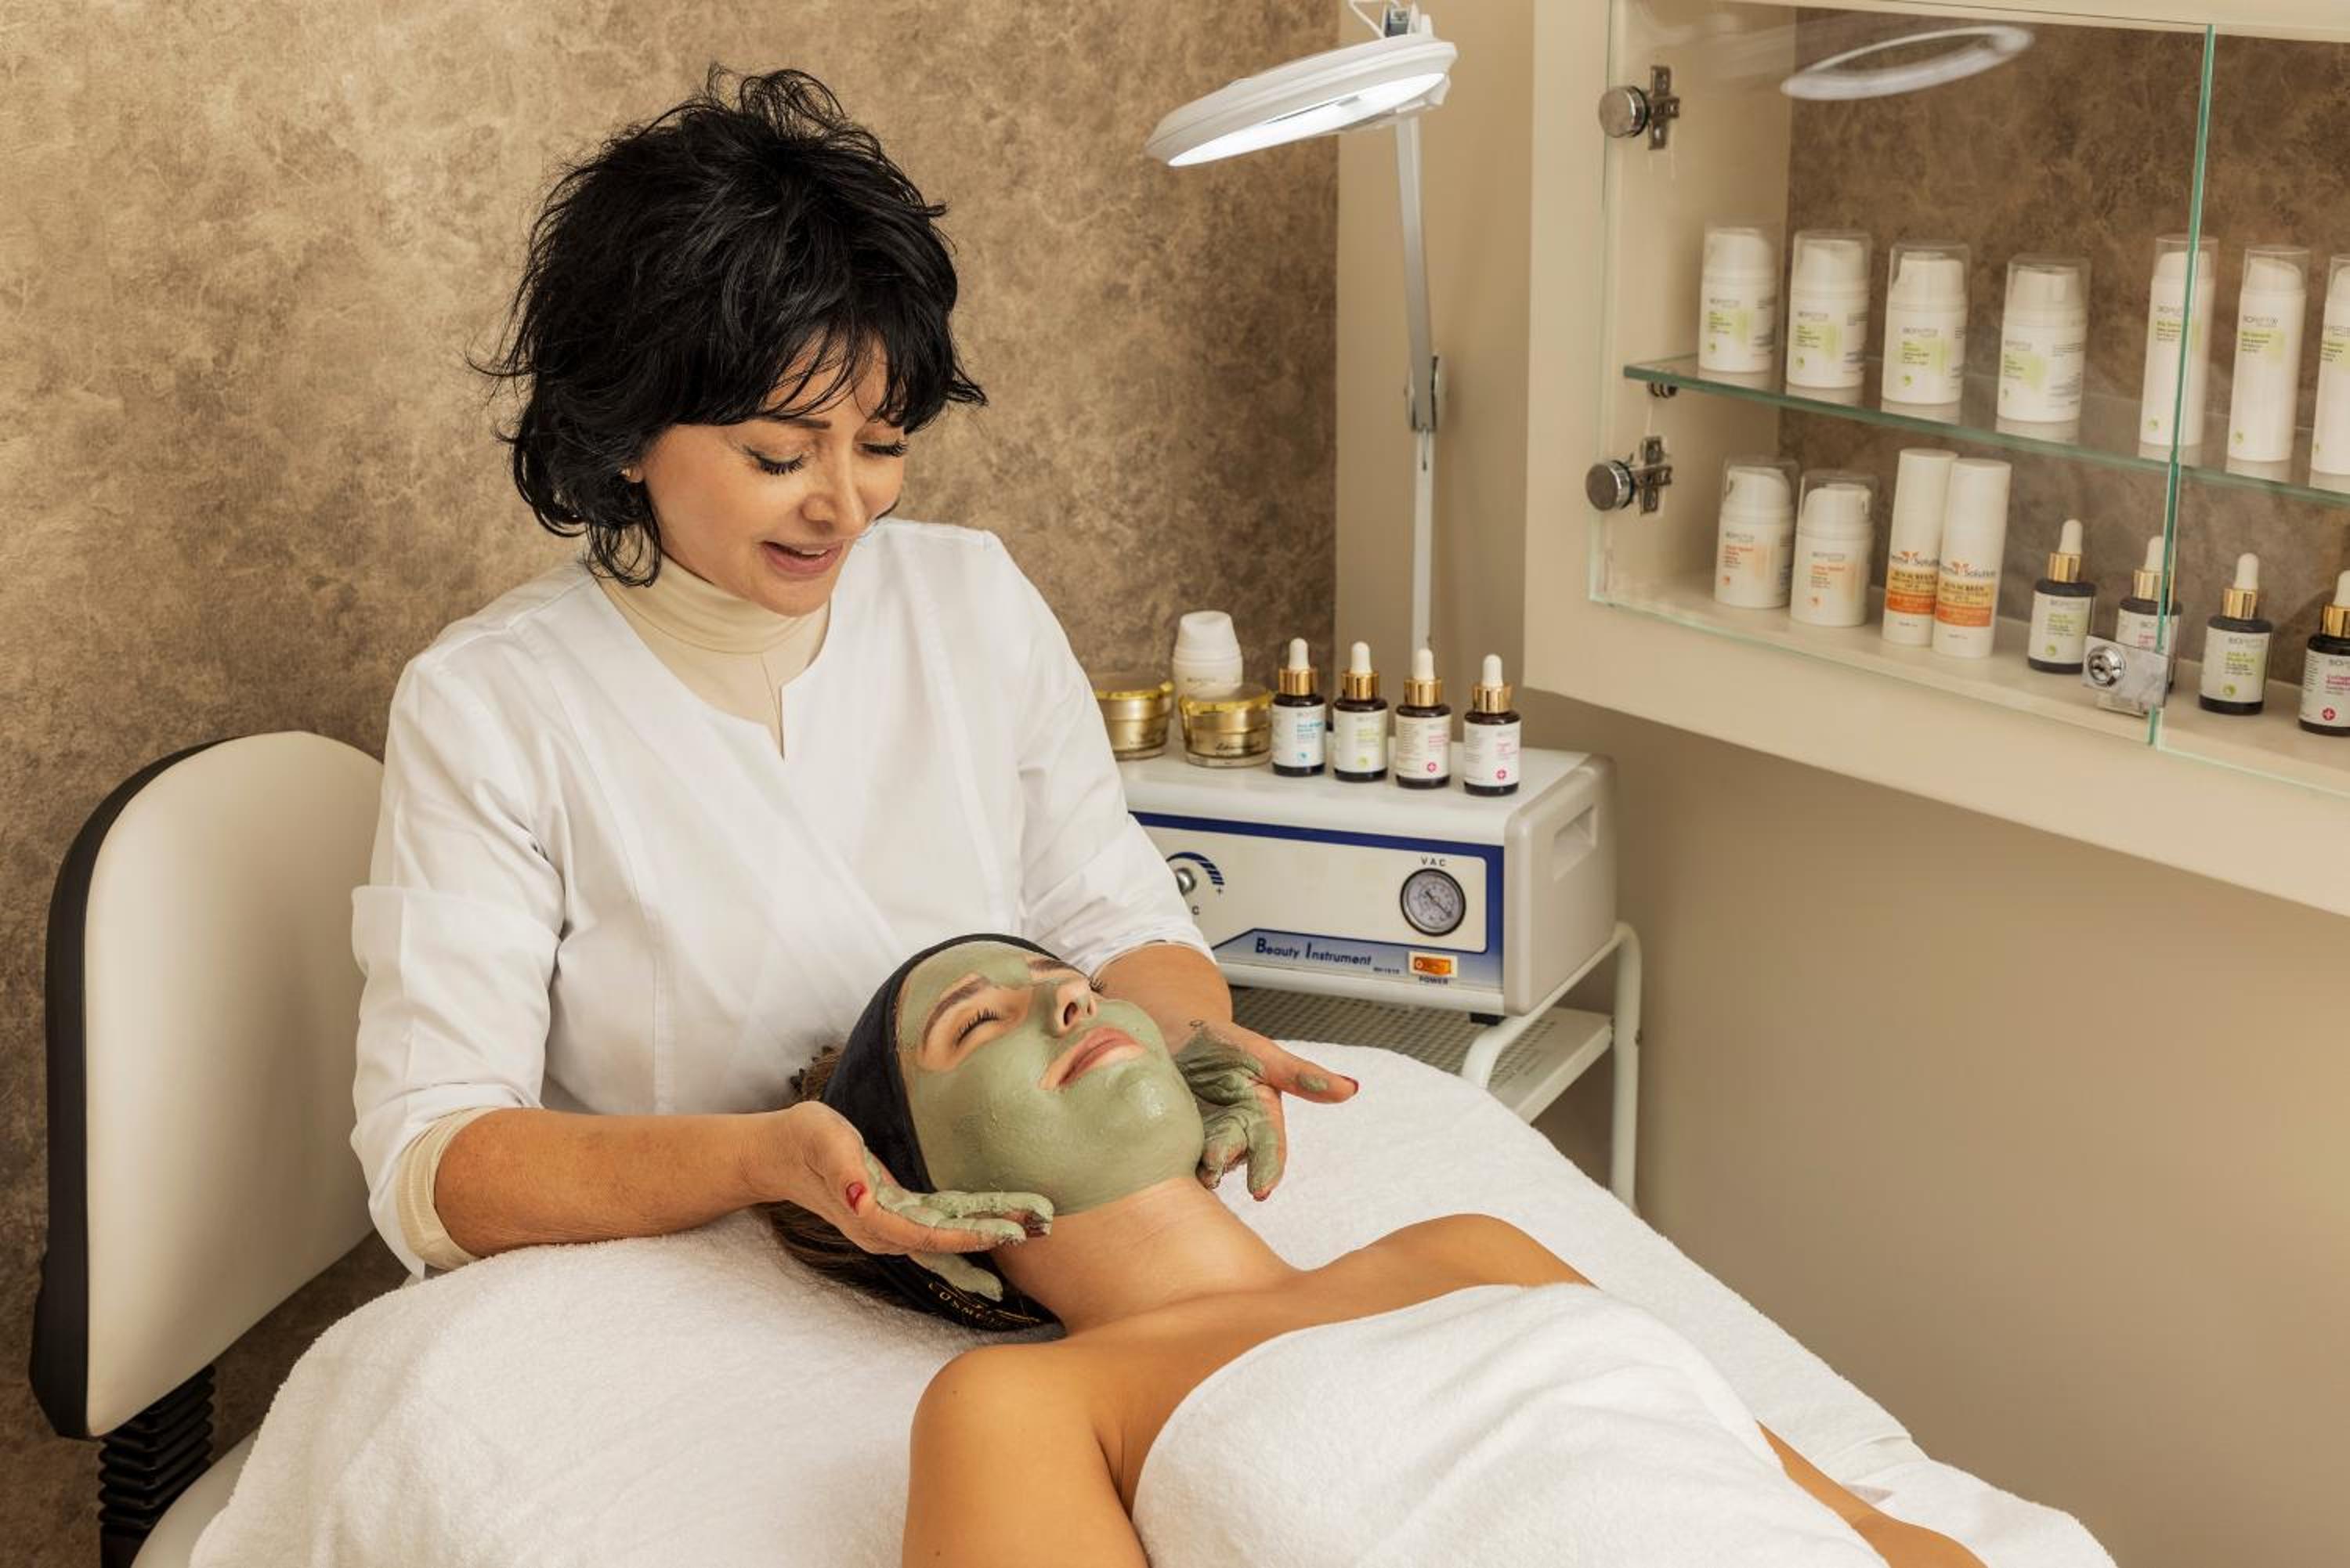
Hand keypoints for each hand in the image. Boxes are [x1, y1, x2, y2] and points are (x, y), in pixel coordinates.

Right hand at [758, 1102, 1052, 1300]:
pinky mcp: (892, 1214)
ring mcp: (887, 1226)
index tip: (1007, 1232)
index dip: (969, 1234)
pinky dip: (968, 1231)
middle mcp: (882, 1231)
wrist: (777, 1152)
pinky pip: (936, 1229)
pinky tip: (995, 1234)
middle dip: (992, 1238)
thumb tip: (861, 1197)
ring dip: (986, 1235)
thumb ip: (842, 1170)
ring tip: (1032, 1229)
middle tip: (1041, 1230)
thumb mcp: (821, 1142)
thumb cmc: (801, 1140)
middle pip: (945, 1242)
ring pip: (945, 1239)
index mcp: (870, 1217)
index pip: (929, 1233)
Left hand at [1173, 1021, 1357, 1200]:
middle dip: (1222, 1166)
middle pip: (1232, 1158)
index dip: (1267, 1169)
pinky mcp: (1171, 1144)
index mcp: (1260, 1118)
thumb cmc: (1223, 1044)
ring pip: (1202, 1164)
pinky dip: (1166, 1166)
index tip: (1260, 1190)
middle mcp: (1234, 1136)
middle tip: (1211, 1170)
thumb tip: (1352, 1089)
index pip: (1270, 1149)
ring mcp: (1201, 1142)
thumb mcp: (1264, 1055)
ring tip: (1186, 1173)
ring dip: (1196, 1170)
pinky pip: (1172, 1160)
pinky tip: (1155, 1169)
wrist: (1174, 1039)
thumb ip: (1302, 1076)